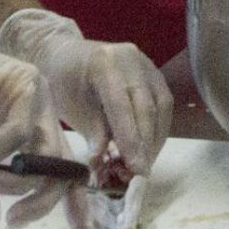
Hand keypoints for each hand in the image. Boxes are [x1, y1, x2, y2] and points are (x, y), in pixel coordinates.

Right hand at [0, 7, 88, 228]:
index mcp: (31, 135)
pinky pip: (21, 129)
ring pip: (44, 153)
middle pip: (60, 167)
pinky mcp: (24, 83)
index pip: (62, 170)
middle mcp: (41, 117)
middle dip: (41, 201)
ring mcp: (36, 99)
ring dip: (15, 179)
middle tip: (14, 221)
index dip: (74, 200)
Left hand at [0, 10, 171, 173]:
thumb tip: (105, 167)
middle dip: (146, 143)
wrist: (66, 55)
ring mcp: (146, 63)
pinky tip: (150, 146)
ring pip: (161, 105)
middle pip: (146, 106)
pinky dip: (158, 127)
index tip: (136, 168)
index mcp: (104, 64)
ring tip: (146, 162)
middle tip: (142, 172)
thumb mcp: (72, 110)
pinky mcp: (154, 72)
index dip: (130, 140)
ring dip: (156, 138)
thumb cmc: (64, 83)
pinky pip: (163, 102)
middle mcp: (130, 59)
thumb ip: (93, 135)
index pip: (122, 106)